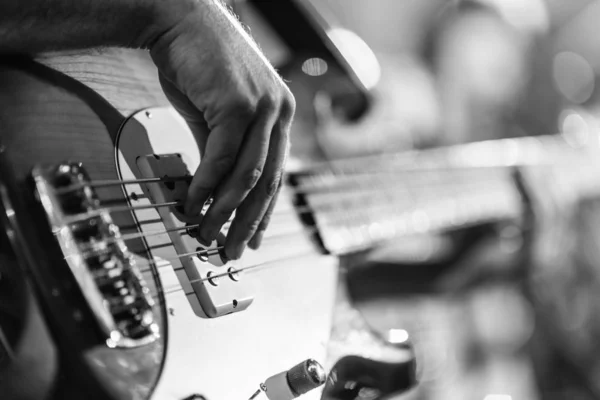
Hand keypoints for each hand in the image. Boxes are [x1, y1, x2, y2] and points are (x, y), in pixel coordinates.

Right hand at [149, 0, 294, 259]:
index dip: (264, 212)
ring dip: (226, 212)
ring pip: (249, 177)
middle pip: (269, 183)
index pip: (277, 174)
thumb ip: (222, 153)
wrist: (178, 22)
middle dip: (248, 223)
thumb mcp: (215, 117)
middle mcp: (279, 112)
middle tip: (233, 250)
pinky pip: (222, 160)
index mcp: (280, 115)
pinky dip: (207, 188)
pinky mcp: (240, 105)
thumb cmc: (196, 66)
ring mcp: (263, 108)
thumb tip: (215, 192)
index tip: (252, 237)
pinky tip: (194, 206)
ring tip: (208, 235)